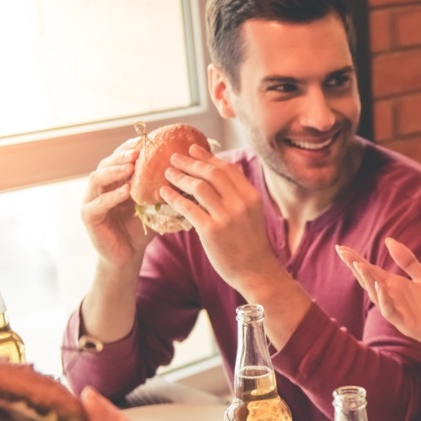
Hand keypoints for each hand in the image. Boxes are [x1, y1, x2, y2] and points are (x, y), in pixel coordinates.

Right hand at [81, 138, 153, 268]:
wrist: (128, 255)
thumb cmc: (141, 229)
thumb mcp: (154, 206)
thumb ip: (162, 190)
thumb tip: (186, 174)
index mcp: (114, 180)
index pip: (119, 158)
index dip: (130, 148)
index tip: (145, 141)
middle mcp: (100, 186)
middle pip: (106, 164)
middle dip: (121, 156)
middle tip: (137, 151)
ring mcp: (91, 200)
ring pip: (97, 179)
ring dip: (114, 171)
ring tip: (130, 167)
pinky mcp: (89, 216)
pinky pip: (97, 203)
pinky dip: (111, 196)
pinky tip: (126, 191)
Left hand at [159, 145, 282, 292]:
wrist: (256, 271)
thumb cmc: (251, 244)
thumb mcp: (252, 214)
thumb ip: (238, 195)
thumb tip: (216, 176)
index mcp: (251, 196)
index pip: (227, 169)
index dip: (208, 157)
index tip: (193, 149)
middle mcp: (240, 203)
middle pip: (211, 173)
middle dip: (190, 163)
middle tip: (174, 157)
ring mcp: (226, 217)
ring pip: (198, 187)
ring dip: (179, 177)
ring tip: (167, 173)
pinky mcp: (211, 231)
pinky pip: (187, 207)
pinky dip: (173, 197)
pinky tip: (164, 192)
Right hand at [336, 238, 420, 351]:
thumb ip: (407, 260)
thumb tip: (388, 240)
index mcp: (394, 284)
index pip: (371, 270)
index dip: (356, 259)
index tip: (341, 247)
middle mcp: (390, 296)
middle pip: (368, 280)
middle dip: (355, 266)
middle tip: (343, 253)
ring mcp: (395, 309)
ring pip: (375, 294)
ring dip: (367, 280)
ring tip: (360, 265)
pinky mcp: (403, 322)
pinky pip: (389, 310)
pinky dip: (384, 299)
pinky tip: (380, 287)